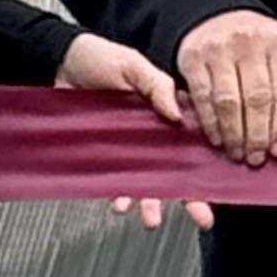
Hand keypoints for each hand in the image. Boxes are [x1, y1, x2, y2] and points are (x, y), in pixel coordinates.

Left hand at [56, 28, 212, 228]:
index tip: (217, 187)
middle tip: (200, 217)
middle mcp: (150, 137)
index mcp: (166, 114)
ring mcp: (126, 150)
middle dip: (188, 198)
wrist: (59, 63)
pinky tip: (120, 202)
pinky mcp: (102, 156)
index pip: (193, 145)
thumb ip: (157, 86)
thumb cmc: (99, 58)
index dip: (206, 168)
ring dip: (150, 203)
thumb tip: (177, 114)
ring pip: (145, 183)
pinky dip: (117, 195)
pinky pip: (113, 181)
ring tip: (152, 217)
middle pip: (175, 173)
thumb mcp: (133, 66)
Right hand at [175, 7, 276, 168]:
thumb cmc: (251, 43)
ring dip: (234, 134)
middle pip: (257, 99)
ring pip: (229, 102)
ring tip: (237, 153)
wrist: (214, 14)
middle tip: (256, 157)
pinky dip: (210, 123)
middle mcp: (249, 42)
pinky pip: (203, 98)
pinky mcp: (193, 58)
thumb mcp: (274, 52)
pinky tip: (217, 138)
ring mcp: (219, 49)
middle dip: (257, 135)